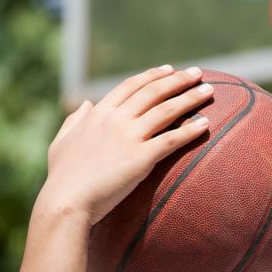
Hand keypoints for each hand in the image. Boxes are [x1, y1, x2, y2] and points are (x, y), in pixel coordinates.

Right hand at [37, 65, 212, 224]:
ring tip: (209, 91)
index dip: (153, 75)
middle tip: (198, 73)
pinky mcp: (141, 158)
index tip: (170, 69)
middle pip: (154, 92)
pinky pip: (172, 140)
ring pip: (167, 110)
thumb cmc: (62, 176)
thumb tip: (86, 103)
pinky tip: (206, 124)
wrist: (66, 201)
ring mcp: (129, 137)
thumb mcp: (62, 142)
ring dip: (190, 98)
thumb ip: (74, 120)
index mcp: (98, 114)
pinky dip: (191, 130)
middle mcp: (115, 120)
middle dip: (179, 80)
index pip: (131, 86)